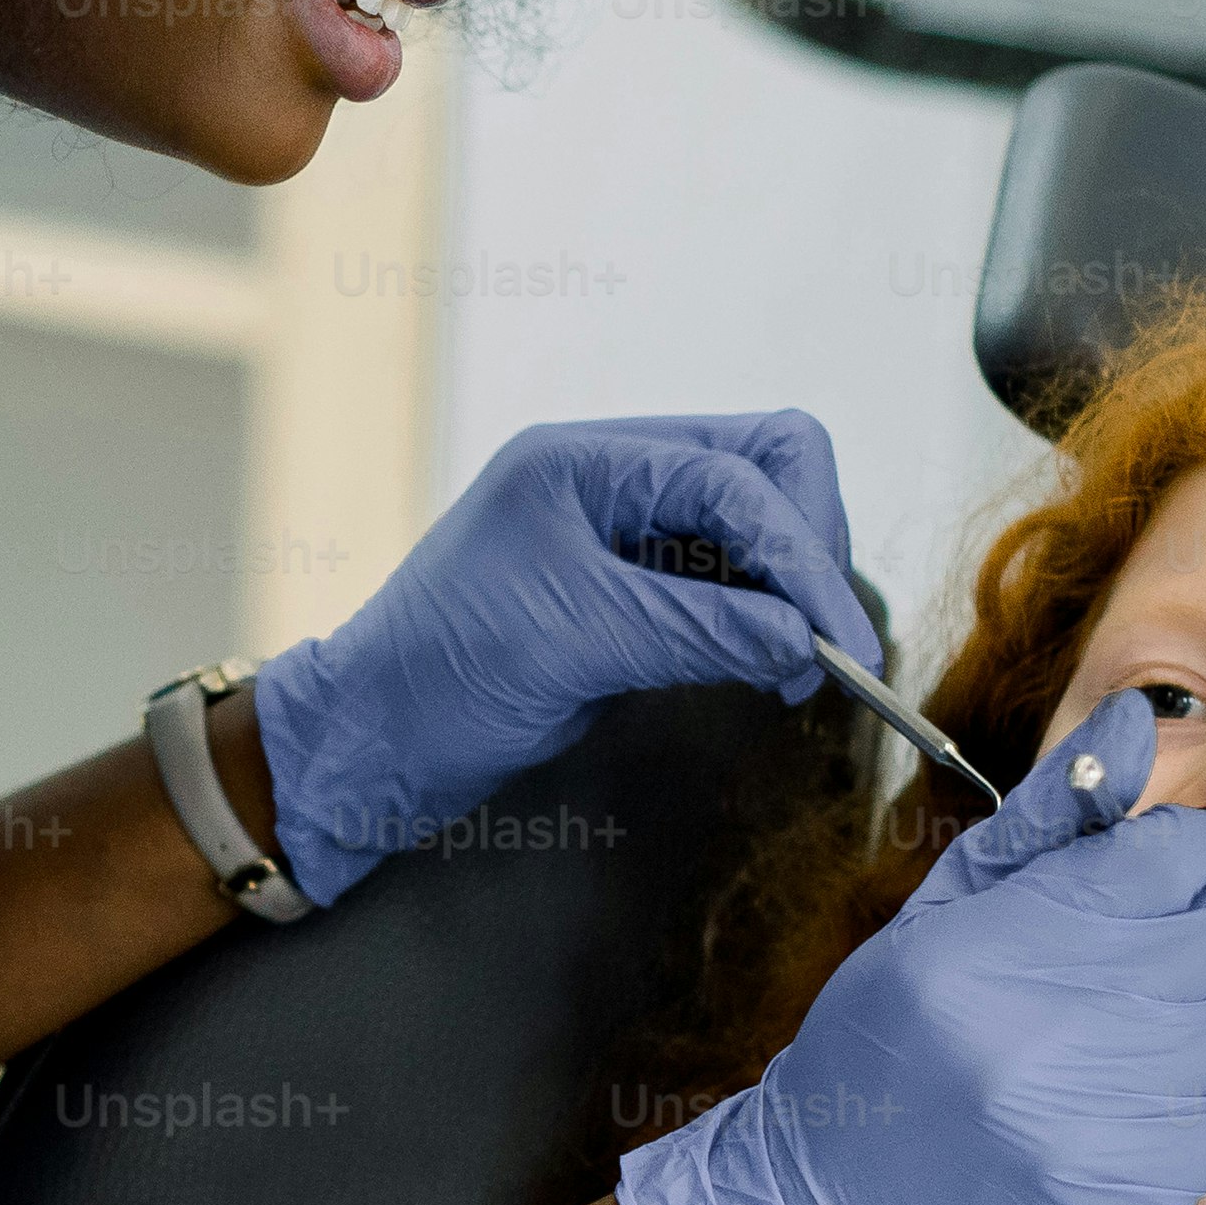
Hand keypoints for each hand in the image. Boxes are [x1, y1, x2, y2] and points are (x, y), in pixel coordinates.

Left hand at [251, 412, 859, 900]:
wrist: (368, 743)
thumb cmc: (438, 680)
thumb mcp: (573, 644)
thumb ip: (699, 629)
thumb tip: (807, 639)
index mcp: (584, 461)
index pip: (738, 472)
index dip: (801, 555)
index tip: (836, 641)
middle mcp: (610, 477)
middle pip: (764, 468)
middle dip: (807, 548)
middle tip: (826, 645)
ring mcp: (622, 529)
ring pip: (753, 524)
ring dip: (790, 586)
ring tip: (801, 669)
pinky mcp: (629, 587)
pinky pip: (726, 577)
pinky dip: (761, 614)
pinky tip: (771, 665)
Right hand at [613, 689, 1205, 1204]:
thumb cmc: (883, 1050)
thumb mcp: (940, 916)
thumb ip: (1046, 820)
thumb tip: (1136, 719)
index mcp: (991, 946)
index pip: (1168, 855)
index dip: (1162, 862)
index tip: (1132, 888)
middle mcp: (1042, 1035)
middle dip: (1187, 940)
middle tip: (1126, 971)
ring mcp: (1087, 1127)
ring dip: (1198, 1026)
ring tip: (1125, 1043)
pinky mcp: (1123, 1200)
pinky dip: (1199, 1110)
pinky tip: (1133, 1109)